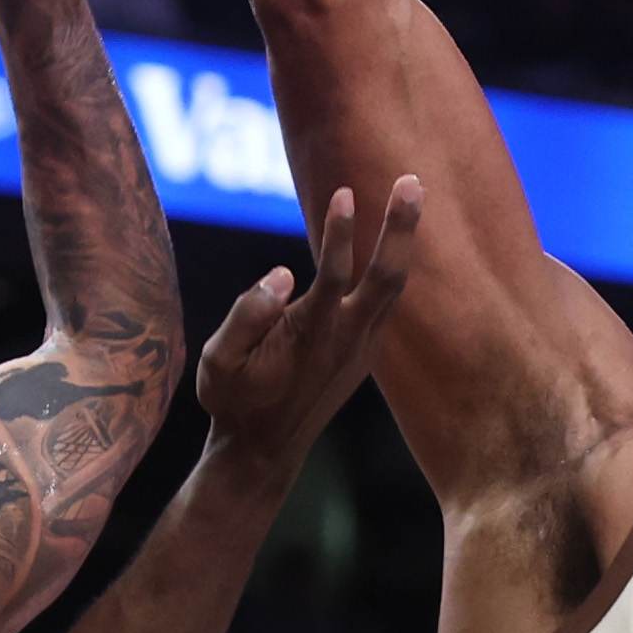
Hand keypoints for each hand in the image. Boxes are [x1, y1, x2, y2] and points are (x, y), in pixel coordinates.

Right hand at [198, 175, 423, 478]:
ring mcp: (361, 348)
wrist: (264, 451)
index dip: (339, 232)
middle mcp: (346, 339)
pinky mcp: (364, 353)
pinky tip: (390, 240)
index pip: (334, 274)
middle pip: (387, 276)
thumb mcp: (219, 361)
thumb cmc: (234, 400)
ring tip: (409, 195)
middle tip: (413, 181)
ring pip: (393, 287)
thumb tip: (282, 273)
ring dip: (402, 241)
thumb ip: (246, 315)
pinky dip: (390, 268)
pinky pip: (384, 303)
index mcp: (311, 335)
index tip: (344, 191)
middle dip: (400, 227)